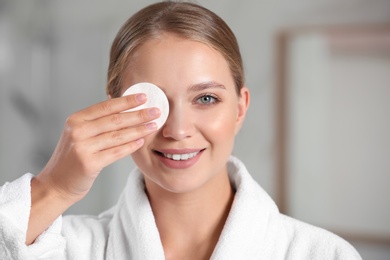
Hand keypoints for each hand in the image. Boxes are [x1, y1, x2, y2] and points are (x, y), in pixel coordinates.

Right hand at [35, 93, 159, 202]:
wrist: (57, 183)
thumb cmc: (72, 157)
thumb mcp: (79, 133)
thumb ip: (97, 121)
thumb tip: (122, 104)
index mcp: (76, 120)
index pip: (106, 107)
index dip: (127, 101)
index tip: (144, 97)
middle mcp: (78, 131)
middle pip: (115, 120)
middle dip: (138, 114)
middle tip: (156, 111)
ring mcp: (82, 147)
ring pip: (118, 136)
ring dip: (139, 130)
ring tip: (153, 126)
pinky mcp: (89, 163)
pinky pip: (116, 152)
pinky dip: (131, 146)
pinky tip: (142, 142)